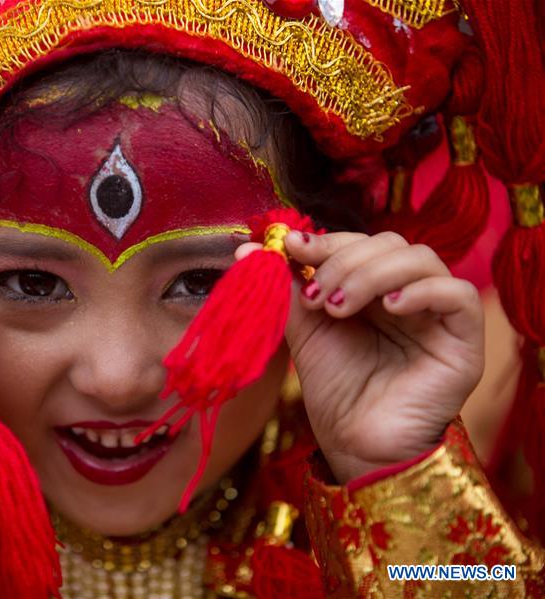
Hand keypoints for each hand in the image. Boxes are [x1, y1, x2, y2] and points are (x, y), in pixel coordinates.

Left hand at [236, 231, 483, 481]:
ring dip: (372, 274)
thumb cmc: (335, 391)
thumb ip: (286, 289)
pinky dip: (422, 291)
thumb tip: (248, 250)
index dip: (326, 240)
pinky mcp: (465, 340)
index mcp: (373, 287)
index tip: (290, 248)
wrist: (355, 445)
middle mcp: (408, 293)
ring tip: (340, 308)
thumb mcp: (304, 330)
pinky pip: (459, 296)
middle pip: (389, 243)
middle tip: (315, 298)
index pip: (358, 242)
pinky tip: (389, 308)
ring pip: (422, 259)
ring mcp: (438, 315)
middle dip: (344, 261)